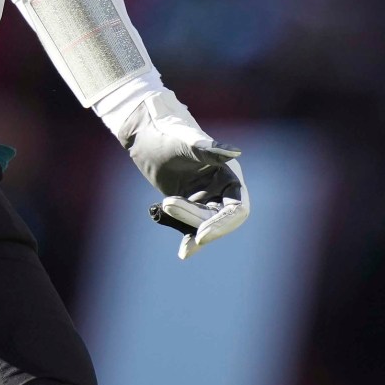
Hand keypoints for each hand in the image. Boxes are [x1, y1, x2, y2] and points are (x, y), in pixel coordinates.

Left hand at [118, 92, 247, 259]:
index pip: (237, 209)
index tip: (201, 235)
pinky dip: (188, 237)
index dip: (222, 224)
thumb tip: (235, 153)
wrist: (147, 133)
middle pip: (219, 220)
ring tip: (162, 205)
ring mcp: (207, 197)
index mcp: (230, 174)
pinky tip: (184, 253)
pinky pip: (193, 226)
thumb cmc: (169, 132)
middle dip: (196, 220)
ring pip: (204, 224)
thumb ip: (210, 149)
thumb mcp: (186, 141)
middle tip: (167, 204)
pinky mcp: (190, 203)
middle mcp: (222, 188)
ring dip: (186, 223)